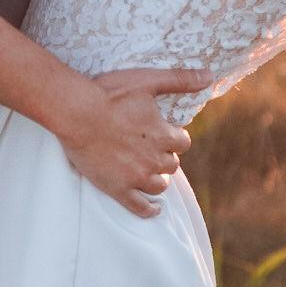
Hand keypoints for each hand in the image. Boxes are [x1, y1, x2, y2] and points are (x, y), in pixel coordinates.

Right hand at [57, 67, 207, 216]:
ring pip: (159, 185)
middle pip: (171, 164)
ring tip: (149, 171)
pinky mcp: (117, 188)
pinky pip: (139, 207)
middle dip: (165, 156)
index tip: (164, 132)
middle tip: (150, 148)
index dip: (174, 137)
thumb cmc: (109, 93)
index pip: (182, 143)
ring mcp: (135, 176)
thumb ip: (180, 80)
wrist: (76, 113)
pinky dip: (149, 210)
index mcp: (163, 135)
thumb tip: (209, 76)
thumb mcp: (148, 80)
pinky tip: (154, 209)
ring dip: (158, 178)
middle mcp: (153, 159)